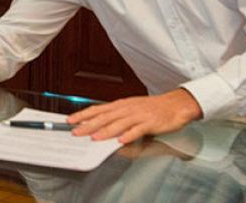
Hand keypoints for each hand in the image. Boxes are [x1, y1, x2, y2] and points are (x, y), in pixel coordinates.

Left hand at [66, 88, 201, 143]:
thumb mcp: (130, 109)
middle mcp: (127, 109)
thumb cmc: (151, 108)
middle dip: (88, 125)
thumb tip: (100, 126)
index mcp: (120, 105)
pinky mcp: (150, 123)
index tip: (70, 120)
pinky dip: (129, 135)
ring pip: (118, 123)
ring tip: (94, 138)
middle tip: (76, 132)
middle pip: (104, 117)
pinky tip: (121, 141)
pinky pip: (138, 130)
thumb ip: (116, 117)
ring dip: (105, 131)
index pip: (98, 109)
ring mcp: (138, 115)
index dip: (83, 114)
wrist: (175, 104)